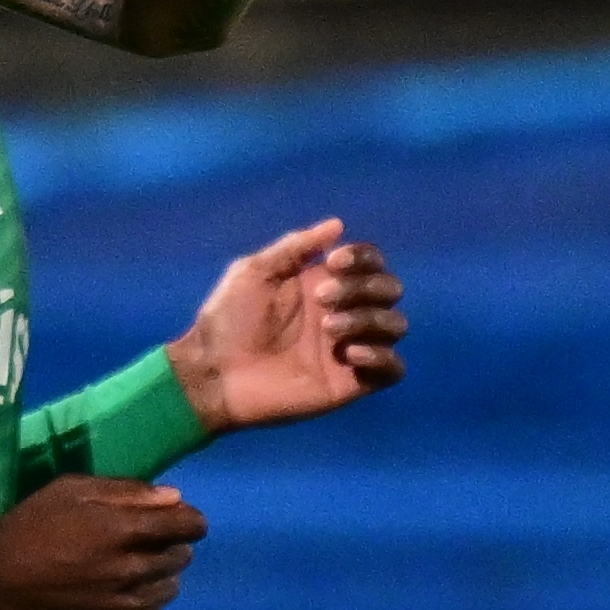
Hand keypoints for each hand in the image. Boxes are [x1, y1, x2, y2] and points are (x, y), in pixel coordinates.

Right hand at [0, 476, 203, 609]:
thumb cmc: (28, 527)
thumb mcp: (69, 490)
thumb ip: (125, 491)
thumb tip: (174, 498)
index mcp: (124, 530)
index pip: (187, 526)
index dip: (191, 521)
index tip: (182, 522)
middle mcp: (131, 571)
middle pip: (180, 558)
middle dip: (172, 547)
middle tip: (148, 544)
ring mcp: (123, 608)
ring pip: (168, 592)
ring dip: (160, 579)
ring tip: (133, 573)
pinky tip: (129, 603)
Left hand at [169, 218, 406, 430]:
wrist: (214, 373)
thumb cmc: (227, 321)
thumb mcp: (253, 271)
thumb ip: (295, 246)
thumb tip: (337, 225)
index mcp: (324, 284)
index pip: (369, 262)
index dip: (363, 257)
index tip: (333, 261)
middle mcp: (343, 313)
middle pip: (389, 289)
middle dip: (364, 287)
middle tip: (321, 300)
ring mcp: (349, 349)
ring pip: (395, 325)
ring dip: (369, 318)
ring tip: (329, 329)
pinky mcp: (350, 384)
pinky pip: (393, 370)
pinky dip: (382, 357)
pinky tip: (349, 354)